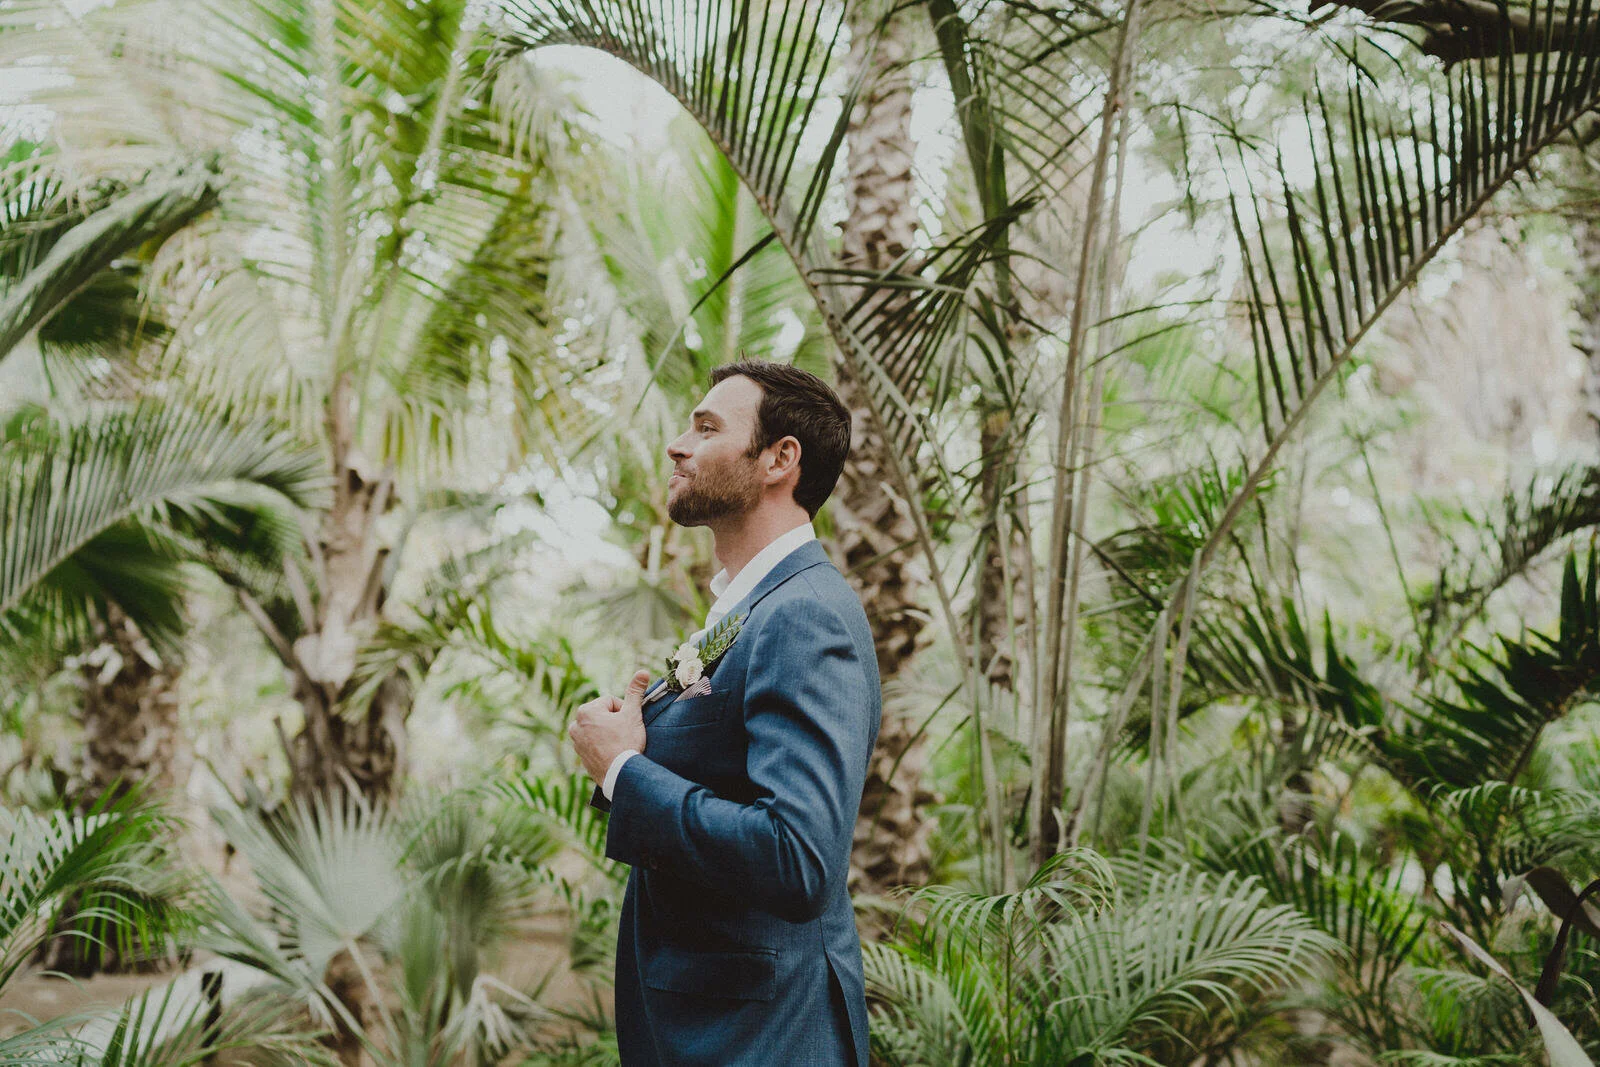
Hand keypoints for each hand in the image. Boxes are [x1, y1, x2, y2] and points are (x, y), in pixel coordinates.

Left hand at [569, 669, 650, 786]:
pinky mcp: (579, 756)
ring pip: (598, 729)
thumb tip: (643, 671)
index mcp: (586, 711)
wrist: (620, 774)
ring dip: (609, 733)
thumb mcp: (632, 714)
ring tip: (618, 744)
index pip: (611, 702)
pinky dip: (603, 746)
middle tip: (624, 734)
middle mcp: (575, 724)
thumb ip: (635, 692)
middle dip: (615, 722)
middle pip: (603, 715)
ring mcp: (576, 742)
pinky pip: (594, 744)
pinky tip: (613, 753)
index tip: (629, 724)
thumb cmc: (626, 742)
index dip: (624, 711)